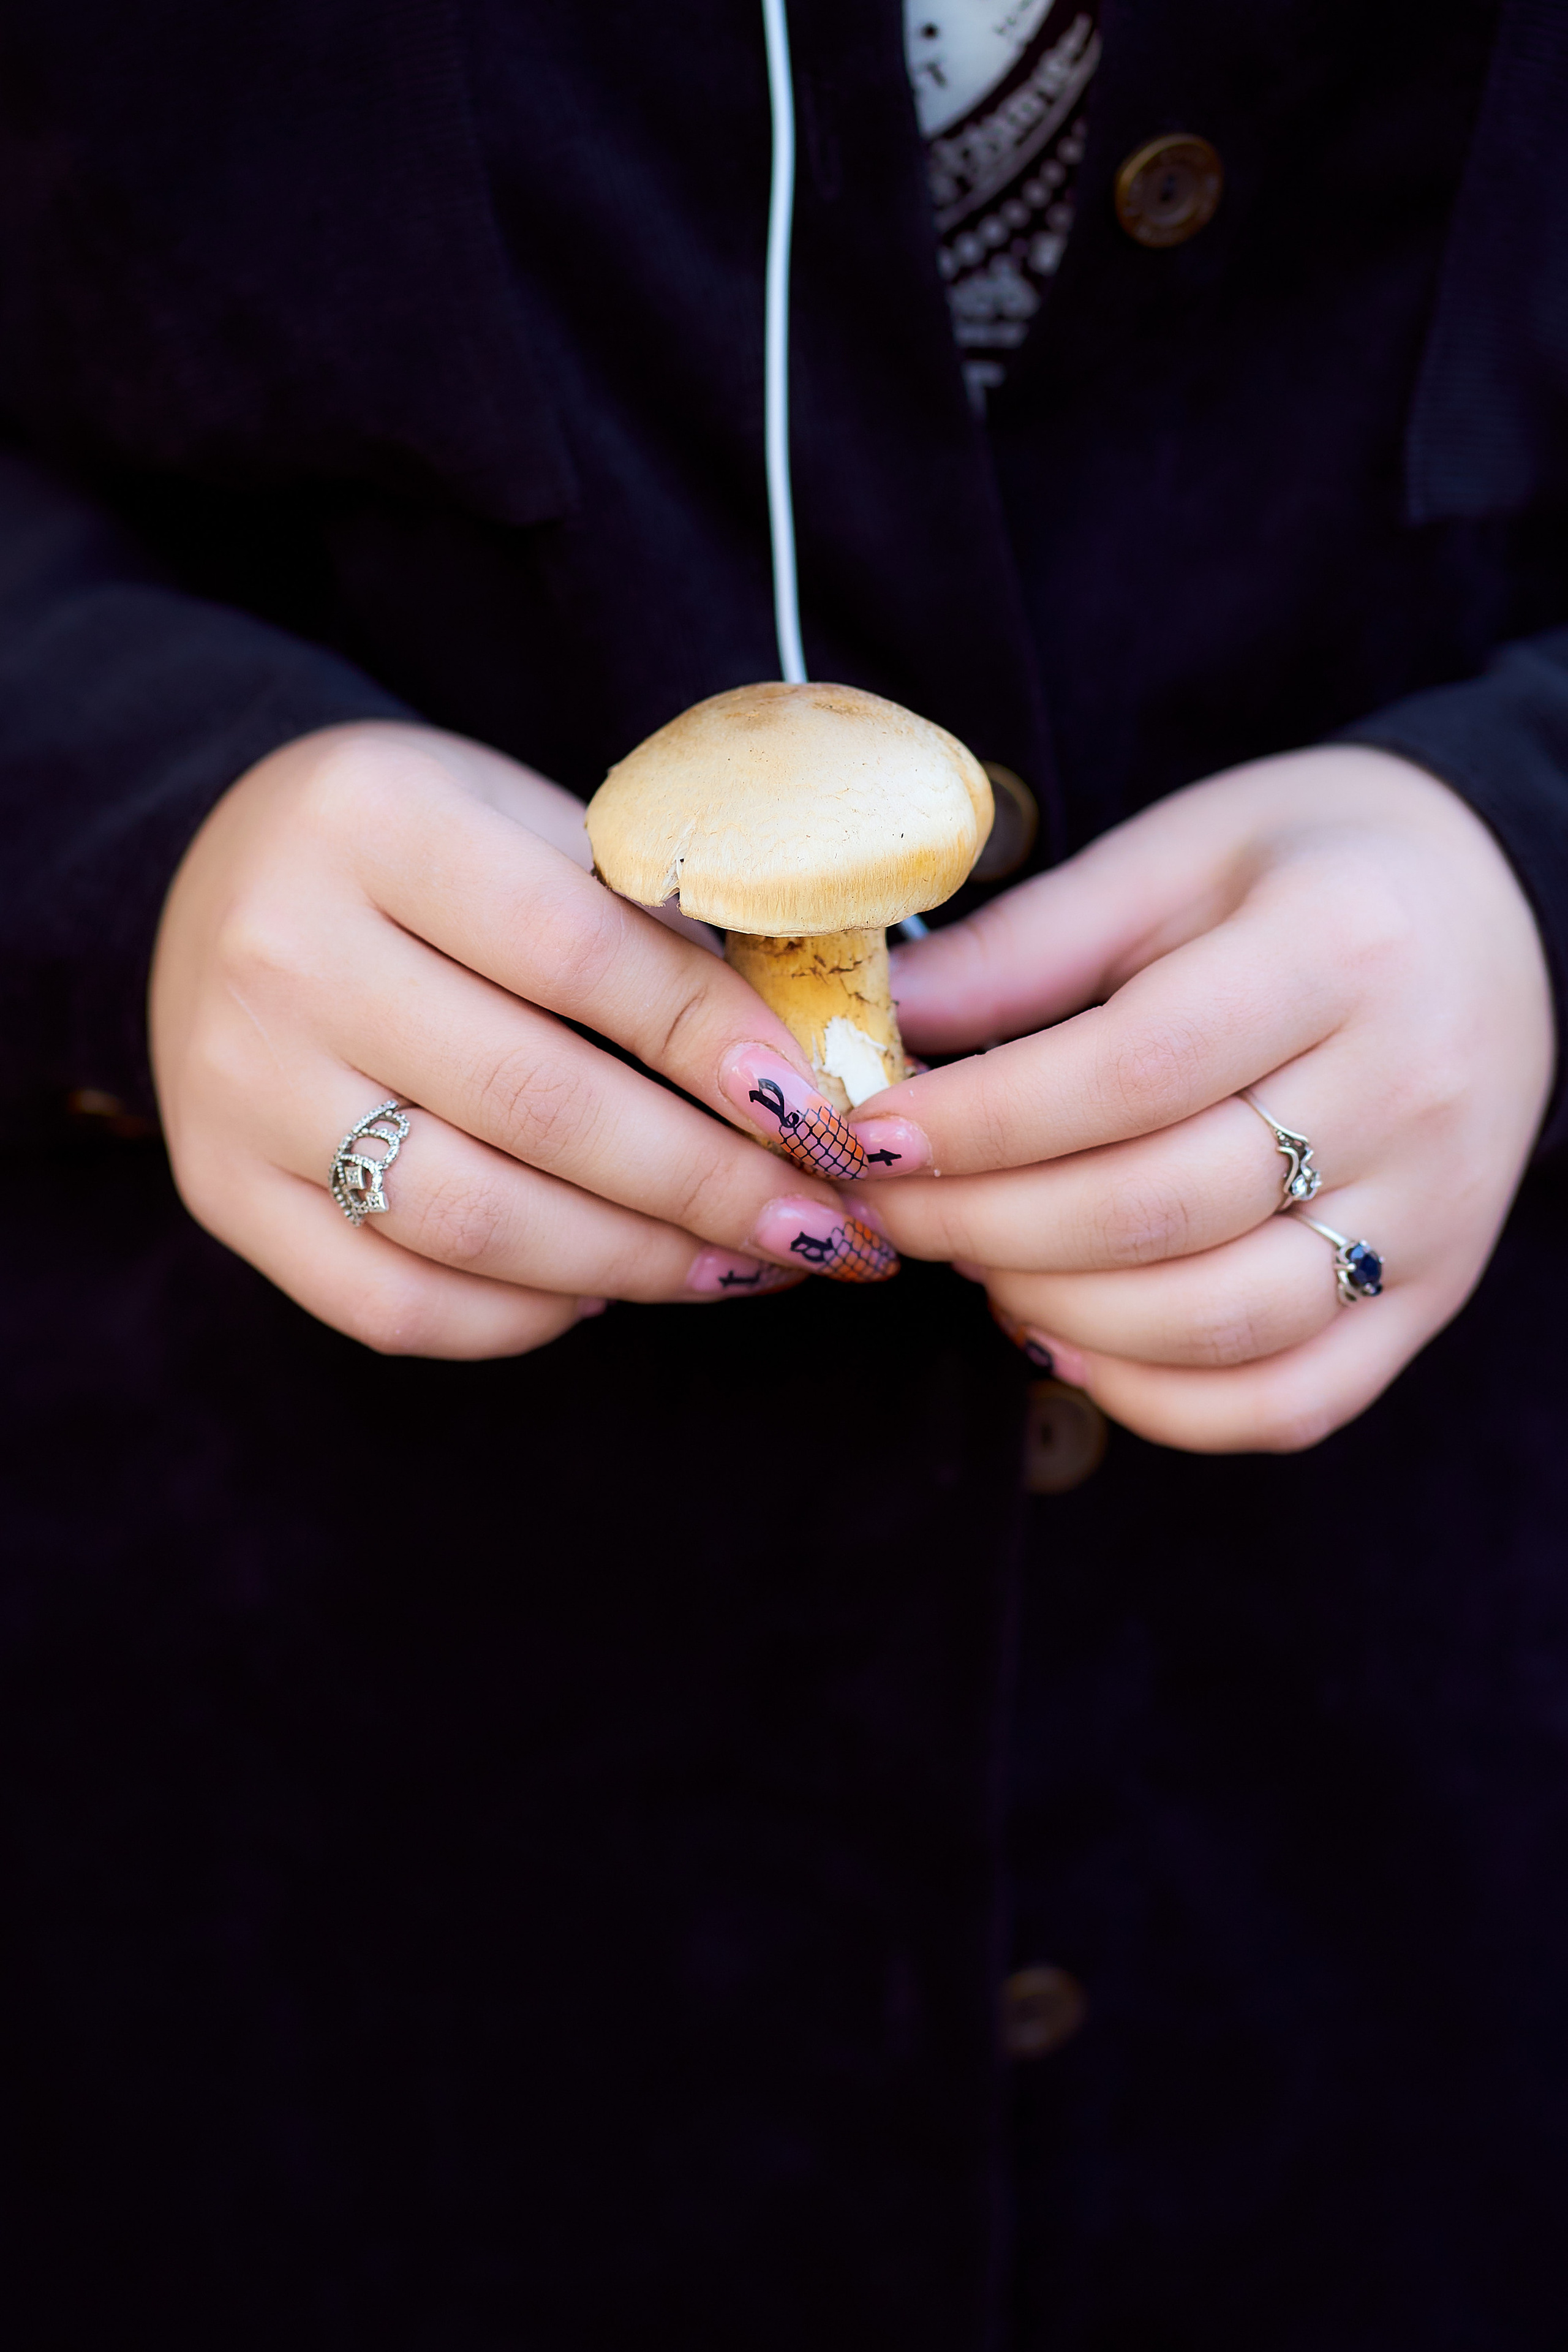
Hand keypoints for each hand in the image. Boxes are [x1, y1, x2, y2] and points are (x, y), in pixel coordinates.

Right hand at [150, 721, 894, 1357]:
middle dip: (706, 1183)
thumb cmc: (434, 854)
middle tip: (820, 1224)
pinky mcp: (220, 1190)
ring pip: (468, 1221)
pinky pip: (389, 1304)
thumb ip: (651, 922)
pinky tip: (602, 1294)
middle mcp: (283, 953)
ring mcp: (237, 1084)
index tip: (822, 1114)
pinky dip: (518, 1320)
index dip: (714, 1043)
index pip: (578, 953)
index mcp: (375, 820)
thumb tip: (810, 1073)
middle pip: (533, 1104)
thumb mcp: (532, 825)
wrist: (230, 876)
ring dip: (633, 1263)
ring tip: (741, 1266)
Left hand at [840, 748, 1554, 1451]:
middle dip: (986, 1225)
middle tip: (892, 1207)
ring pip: (1218, 1322)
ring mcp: (1430, 1212)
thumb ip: (1032, 941)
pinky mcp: (1435, 1292)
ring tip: (975, 1264)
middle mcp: (1403, 1092)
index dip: (985, 1120)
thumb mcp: (1180, 854)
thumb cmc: (1316, 872)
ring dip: (1059, 1315)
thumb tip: (883, 1023)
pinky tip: (1069, 1346)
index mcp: (1337, 950)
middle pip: (1163, 1208)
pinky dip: (1160, 1401)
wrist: (1505, 914)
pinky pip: (1292, 1399)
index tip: (874, 1137)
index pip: (1132, 1070)